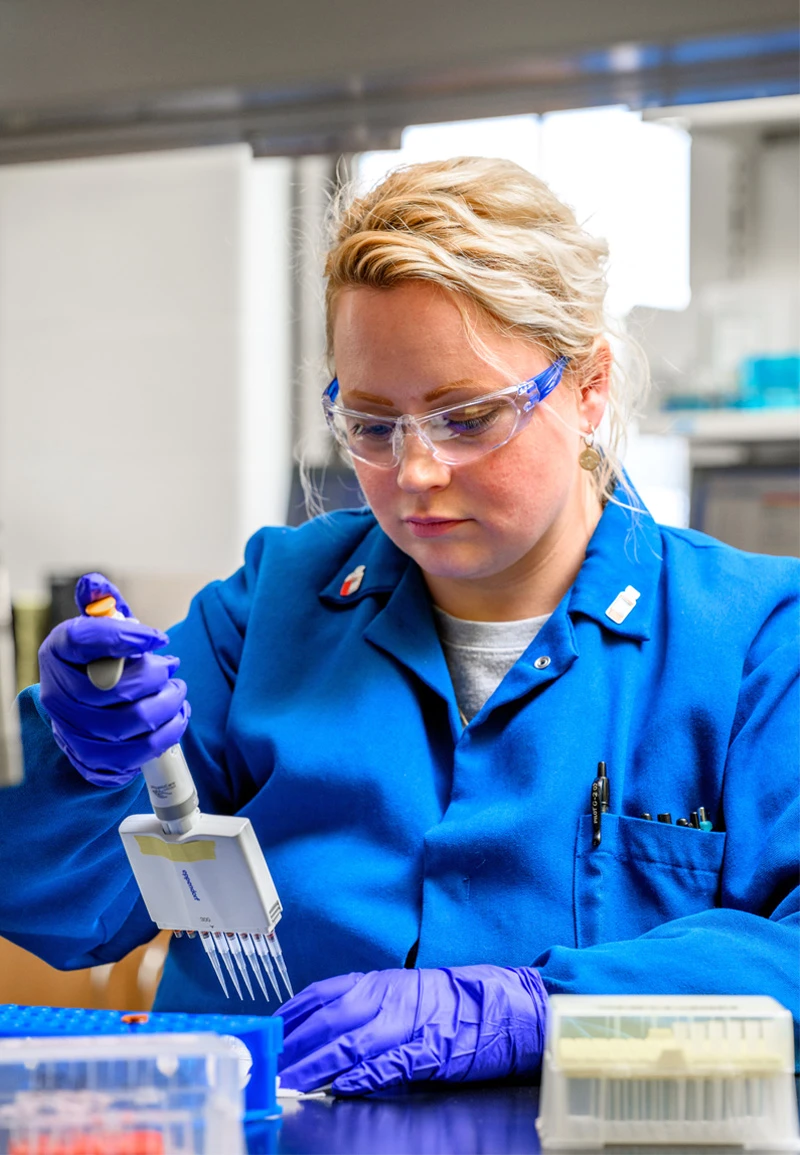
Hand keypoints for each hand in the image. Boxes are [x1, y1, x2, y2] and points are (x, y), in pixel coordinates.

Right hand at [38, 572, 189, 786]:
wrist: (84, 711)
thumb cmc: (98, 664)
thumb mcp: (99, 630)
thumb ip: (103, 605)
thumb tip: (95, 585)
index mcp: (58, 653)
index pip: (85, 639)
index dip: (126, 636)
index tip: (159, 638)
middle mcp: (57, 693)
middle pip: (113, 688)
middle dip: (155, 676)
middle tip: (172, 667)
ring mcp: (72, 731)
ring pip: (129, 722)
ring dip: (166, 704)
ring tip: (178, 691)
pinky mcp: (91, 759)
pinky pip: (135, 754)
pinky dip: (166, 734)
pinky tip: (177, 717)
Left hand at [278, 965, 547, 1095]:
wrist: (502, 1004)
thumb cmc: (449, 1003)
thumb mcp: (400, 994)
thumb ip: (363, 1009)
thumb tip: (318, 1031)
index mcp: (379, 983)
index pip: (323, 994)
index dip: (292, 1014)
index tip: (268, 1033)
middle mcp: (389, 997)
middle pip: (332, 1020)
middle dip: (299, 1046)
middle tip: (273, 1067)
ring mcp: (410, 1023)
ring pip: (355, 1042)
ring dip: (321, 1064)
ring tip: (295, 1082)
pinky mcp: (431, 1050)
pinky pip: (393, 1062)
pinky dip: (366, 1074)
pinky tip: (344, 1085)